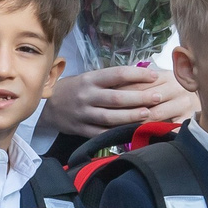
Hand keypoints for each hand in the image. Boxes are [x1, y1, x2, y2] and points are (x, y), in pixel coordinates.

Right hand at [41, 64, 192, 137]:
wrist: (49, 106)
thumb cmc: (76, 88)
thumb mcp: (90, 78)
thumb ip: (111, 79)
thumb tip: (142, 74)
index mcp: (91, 79)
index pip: (117, 74)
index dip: (137, 75)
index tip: (154, 76)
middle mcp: (87, 96)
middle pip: (116, 98)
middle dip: (139, 98)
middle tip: (157, 97)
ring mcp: (84, 114)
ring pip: (110, 117)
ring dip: (131, 116)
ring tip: (148, 114)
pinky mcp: (81, 129)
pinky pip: (101, 132)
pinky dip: (116, 133)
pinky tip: (131, 132)